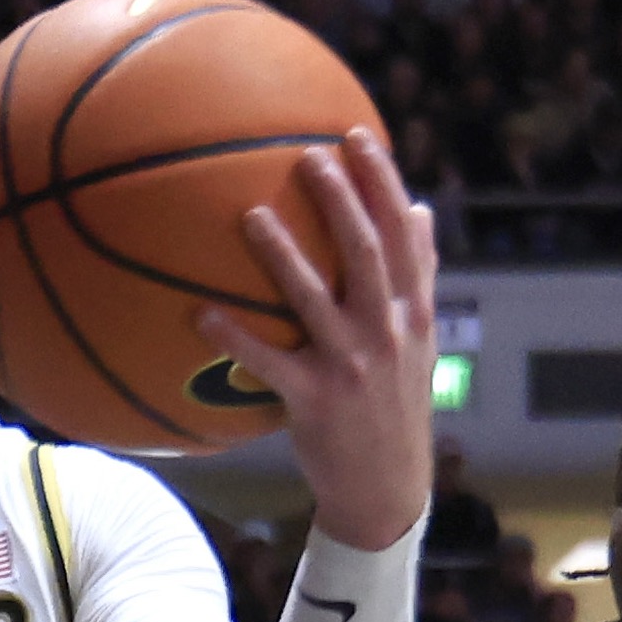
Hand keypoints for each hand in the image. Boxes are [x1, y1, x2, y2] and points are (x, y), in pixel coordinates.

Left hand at [198, 134, 443, 550]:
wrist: (387, 485)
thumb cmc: (395, 402)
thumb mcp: (420, 338)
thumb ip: (418, 273)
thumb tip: (417, 208)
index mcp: (412, 310)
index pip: (400, 234)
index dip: (381, 183)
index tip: (357, 137)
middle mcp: (386, 331)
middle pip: (363, 252)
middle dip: (339, 200)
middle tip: (307, 156)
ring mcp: (351, 366)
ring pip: (314, 300)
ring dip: (283, 256)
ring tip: (252, 216)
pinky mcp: (315, 401)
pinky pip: (269, 363)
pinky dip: (234, 340)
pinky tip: (201, 315)